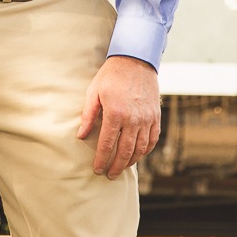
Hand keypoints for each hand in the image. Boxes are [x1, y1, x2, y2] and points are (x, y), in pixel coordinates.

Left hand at [76, 55, 160, 178]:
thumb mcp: (94, 92)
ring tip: (122, 167)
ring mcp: (147, 119)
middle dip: (117, 166)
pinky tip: (138, 155)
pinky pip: (152, 139)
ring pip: (140, 148)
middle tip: (110, 175)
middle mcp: (133, 119)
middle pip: (125, 151)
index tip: (97, 169)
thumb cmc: (111, 76)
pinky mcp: (155, 116)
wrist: (136, 61)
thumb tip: (81, 135)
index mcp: (115, 113)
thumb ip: (88, 115)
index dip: (101, 159)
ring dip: (131, 161)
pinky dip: (146, 150)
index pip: (107, 144)